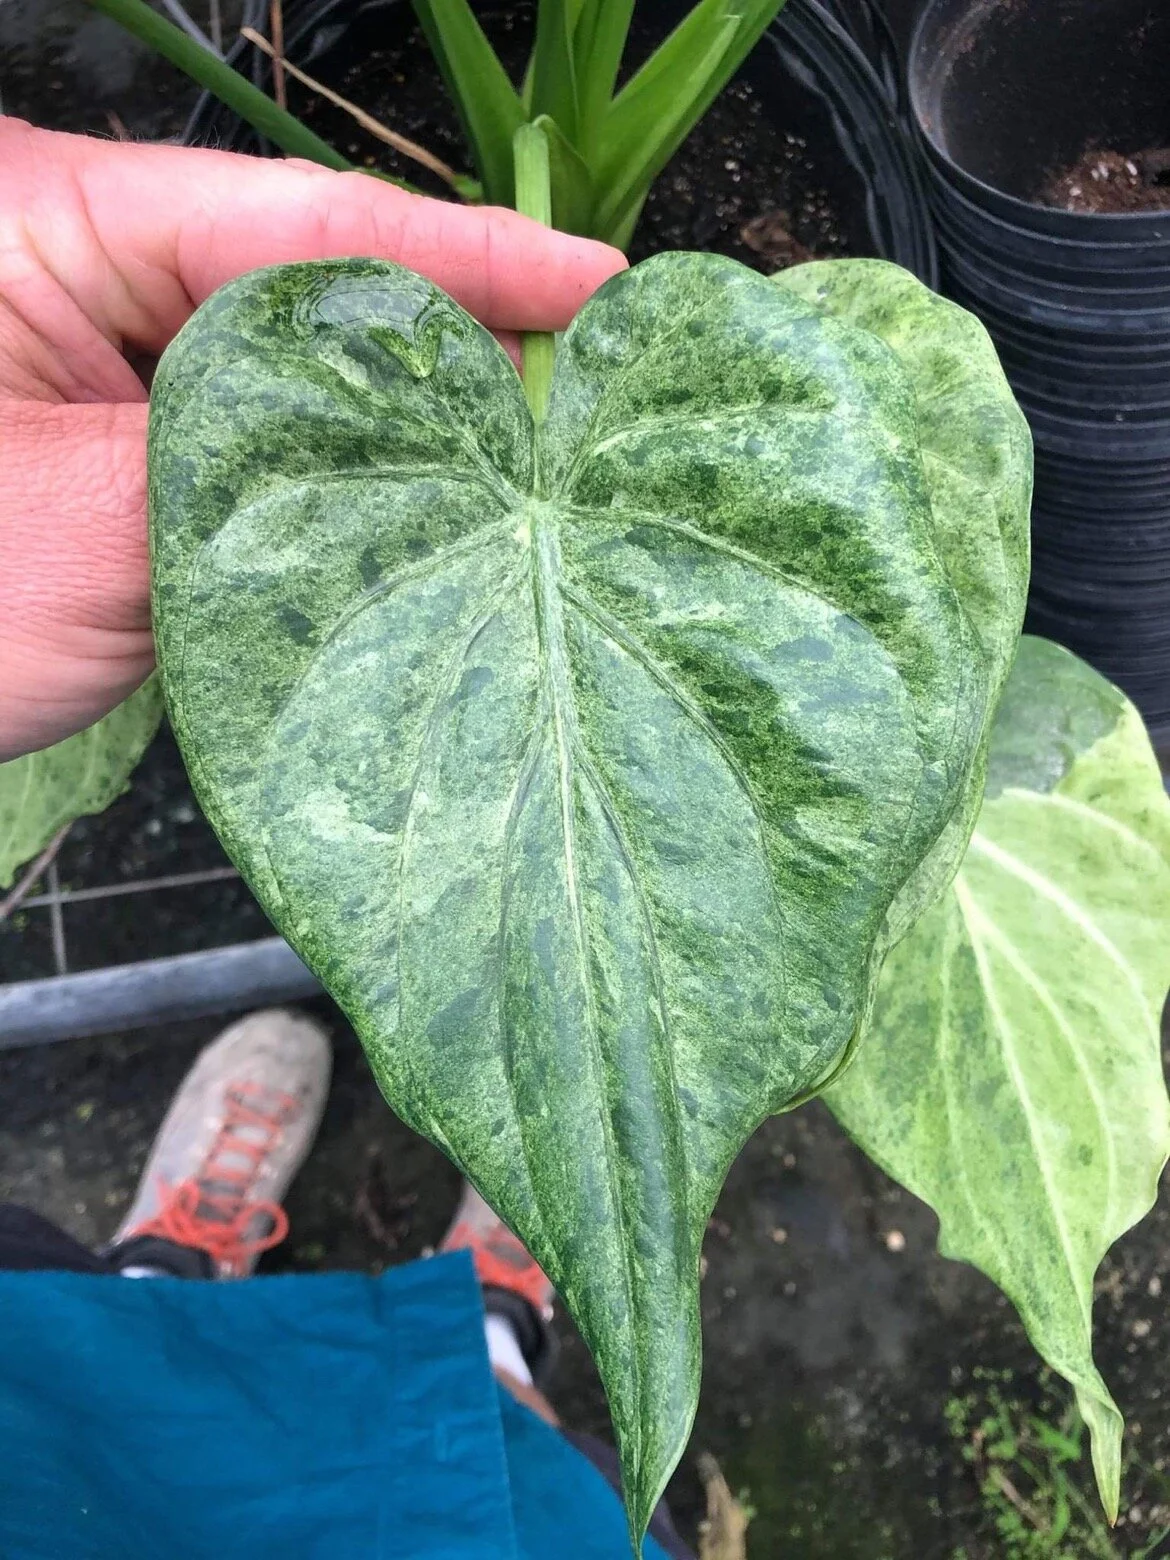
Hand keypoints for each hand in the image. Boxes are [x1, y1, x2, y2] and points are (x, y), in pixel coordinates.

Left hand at [0, 118, 624, 760]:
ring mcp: (87, 357)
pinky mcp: (101, 440)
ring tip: (521, 458)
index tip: (594, 285)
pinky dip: (327, 484)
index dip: (466, 258)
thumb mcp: (92, 531)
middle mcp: (70, 267)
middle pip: (304, 285)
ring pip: (280, 374)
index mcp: (42, 219)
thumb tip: (438, 466)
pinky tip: (412, 513)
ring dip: (392, 426)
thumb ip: (274, 474)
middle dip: (444, 343)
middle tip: (579, 394)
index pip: (298, 221)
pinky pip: (242, 445)